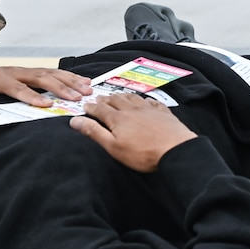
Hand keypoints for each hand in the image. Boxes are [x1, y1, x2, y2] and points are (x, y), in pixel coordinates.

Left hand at [0, 65, 92, 106]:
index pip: (17, 87)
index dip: (31, 96)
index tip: (46, 105)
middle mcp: (13, 71)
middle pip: (40, 77)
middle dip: (59, 87)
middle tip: (77, 97)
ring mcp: (23, 69)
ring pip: (49, 73)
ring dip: (69, 80)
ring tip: (86, 88)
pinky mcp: (29, 71)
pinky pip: (51, 72)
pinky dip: (68, 76)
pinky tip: (83, 80)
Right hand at [71, 93, 197, 171]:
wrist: (174, 149)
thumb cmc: (142, 153)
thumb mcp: (113, 146)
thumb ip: (94, 132)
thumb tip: (75, 121)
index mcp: (118, 119)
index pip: (100, 109)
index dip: (91, 107)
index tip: (85, 106)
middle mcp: (132, 110)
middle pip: (116, 100)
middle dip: (106, 99)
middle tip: (100, 98)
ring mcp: (149, 110)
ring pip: (133, 98)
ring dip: (123, 96)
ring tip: (118, 95)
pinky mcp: (163, 113)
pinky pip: (152, 102)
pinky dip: (145, 100)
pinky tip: (145, 101)